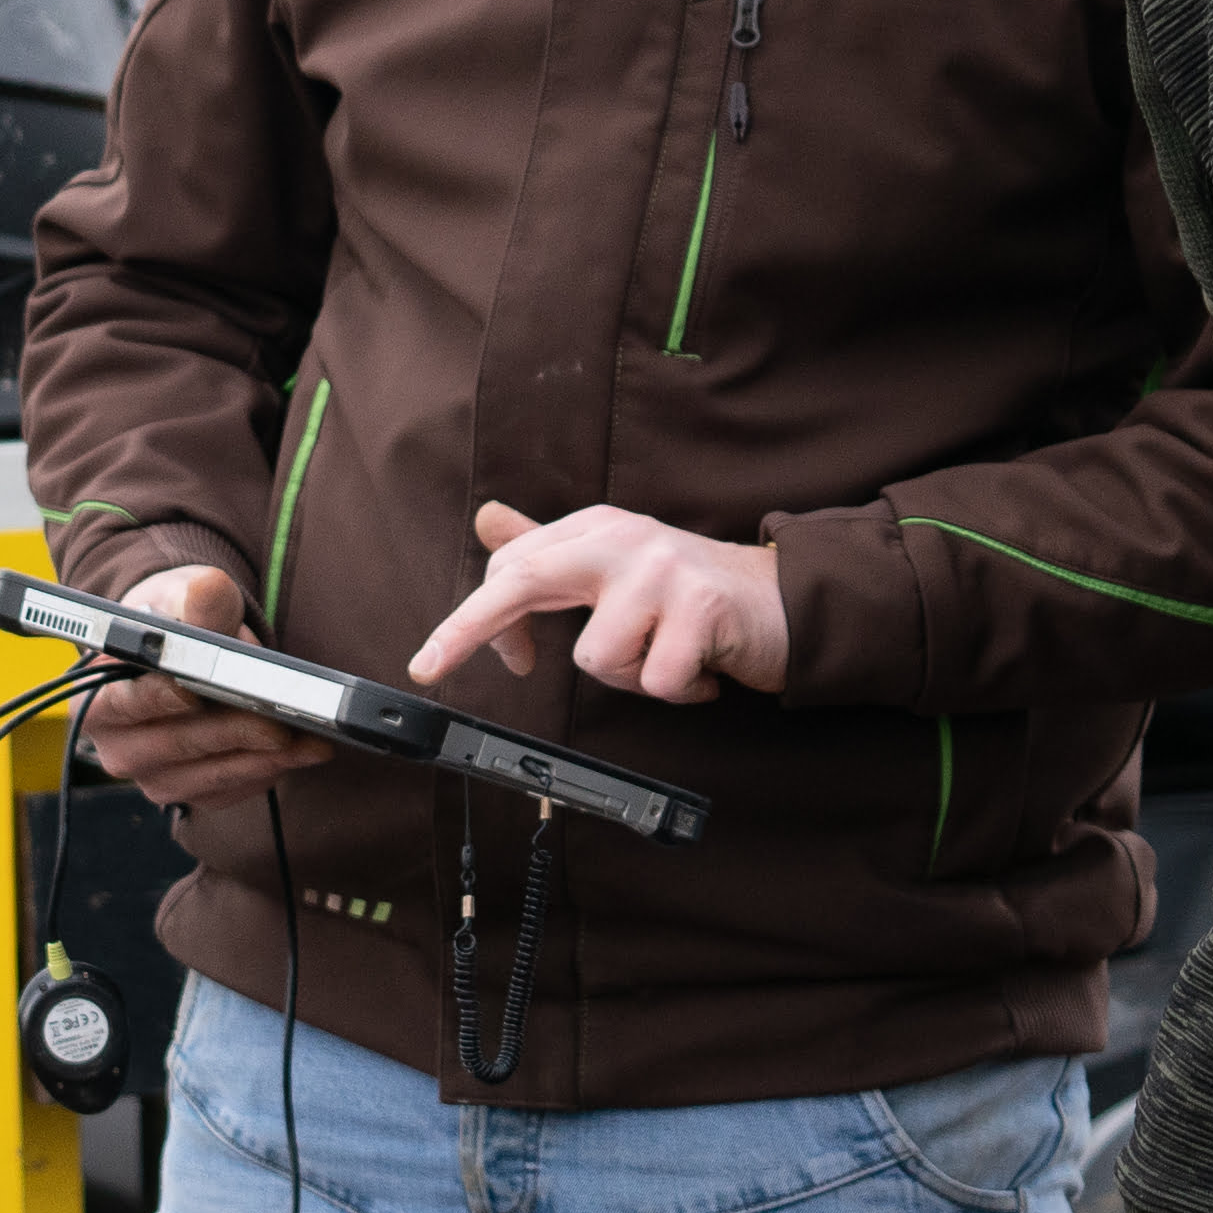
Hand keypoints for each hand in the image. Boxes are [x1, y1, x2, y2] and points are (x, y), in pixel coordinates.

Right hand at [70, 558, 314, 804]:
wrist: (184, 653)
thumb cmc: (173, 623)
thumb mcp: (182, 598)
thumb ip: (195, 598)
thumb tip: (209, 590)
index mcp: (96, 697)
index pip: (120, 705)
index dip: (155, 700)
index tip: (192, 693)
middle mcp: (118, 747)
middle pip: (175, 745)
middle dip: (230, 733)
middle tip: (277, 722)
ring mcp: (155, 776)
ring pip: (208, 775)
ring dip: (261, 758)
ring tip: (307, 738)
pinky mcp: (192, 792)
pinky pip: (231, 790)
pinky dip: (268, 770)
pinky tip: (302, 750)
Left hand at [409, 498, 788, 703]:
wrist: (788, 603)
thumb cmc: (695, 597)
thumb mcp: (618, 567)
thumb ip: (551, 550)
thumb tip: (487, 520)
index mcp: (597, 529)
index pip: (514, 565)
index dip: (478, 619)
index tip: (450, 658)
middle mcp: (624, 540)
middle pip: (523, 581)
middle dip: (467, 628)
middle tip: (425, 668)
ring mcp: (662, 571)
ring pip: (598, 657)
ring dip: (634, 678)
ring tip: (669, 661)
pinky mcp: (700, 608)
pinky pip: (655, 681)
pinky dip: (680, 692)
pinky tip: (702, 671)